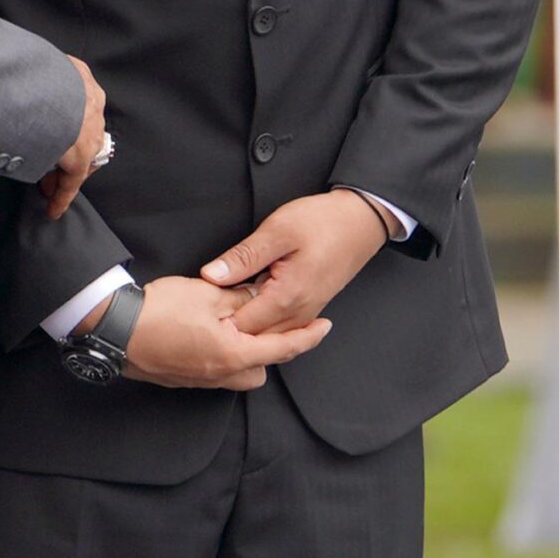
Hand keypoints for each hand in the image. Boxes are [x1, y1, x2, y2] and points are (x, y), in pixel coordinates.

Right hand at [35, 56, 108, 219]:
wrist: (36, 83)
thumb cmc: (25, 68)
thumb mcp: (28, 64)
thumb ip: (25, 73)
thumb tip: (1, 73)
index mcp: (80, 78)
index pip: (77, 106)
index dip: (62, 124)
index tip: (50, 134)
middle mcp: (91, 104)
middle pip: (81, 134)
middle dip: (65, 151)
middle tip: (48, 168)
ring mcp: (88, 130)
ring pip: (78, 157)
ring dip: (61, 172)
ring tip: (45, 187)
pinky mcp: (81, 156)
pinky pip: (72, 179)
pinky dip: (62, 194)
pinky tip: (53, 207)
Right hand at [100, 275, 331, 389]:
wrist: (114, 328)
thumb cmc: (160, 311)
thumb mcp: (207, 294)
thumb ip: (239, 298)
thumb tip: (260, 296)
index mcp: (235, 354)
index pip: (284, 348)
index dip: (308, 336)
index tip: (325, 326)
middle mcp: (221, 374)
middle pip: (260, 371)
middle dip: (268, 352)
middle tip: (263, 325)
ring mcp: (198, 380)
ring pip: (236, 376)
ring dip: (242, 358)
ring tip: (232, 332)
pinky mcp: (179, 379)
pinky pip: (212, 373)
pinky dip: (218, 358)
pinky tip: (205, 337)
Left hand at [201, 188, 390, 334]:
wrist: (361, 221)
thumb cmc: (323, 222)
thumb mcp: (276, 231)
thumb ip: (243, 257)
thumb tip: (211, 275)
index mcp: (288, 296)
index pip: (243, 326)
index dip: (217, 321)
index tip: (197, 311)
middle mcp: (299, 311)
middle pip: (255, 336)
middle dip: (228, 329)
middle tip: (203, 314)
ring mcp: (306, 311)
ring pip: (268, 333)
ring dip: (245, 325)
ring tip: (220, 312)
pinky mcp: (309, 305)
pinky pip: (280, 323)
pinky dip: (261, 319)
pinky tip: (245, 305)